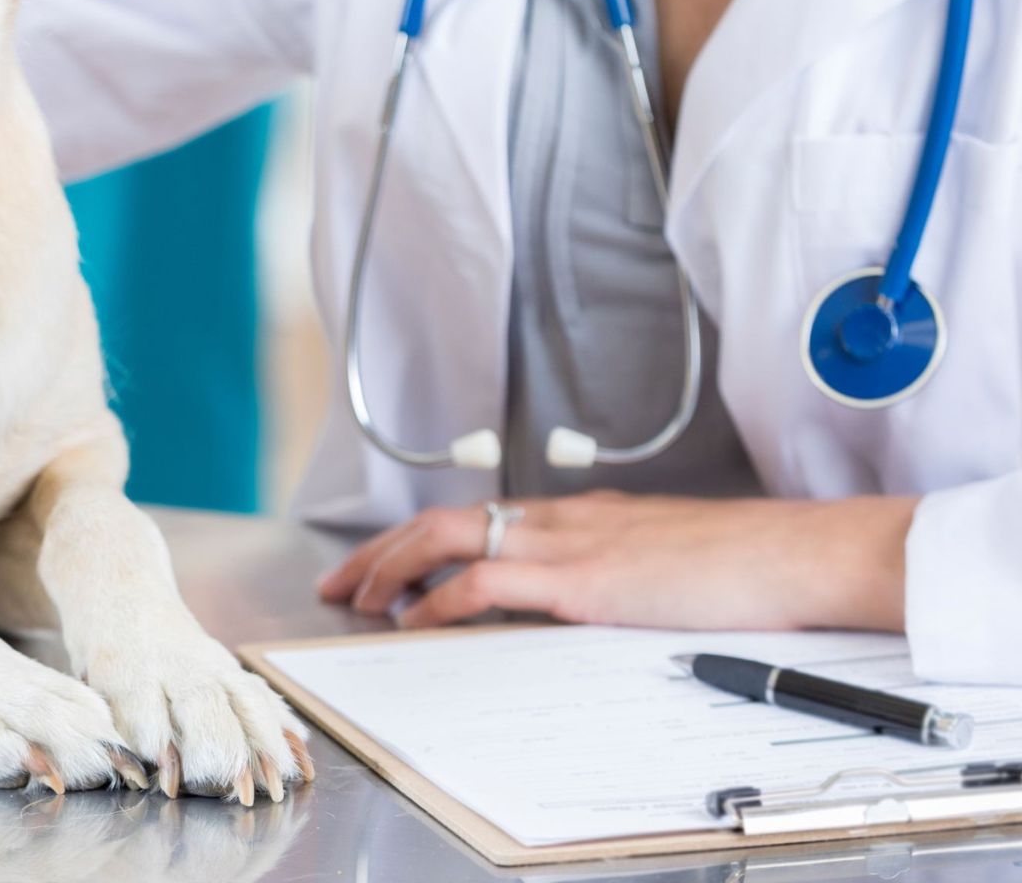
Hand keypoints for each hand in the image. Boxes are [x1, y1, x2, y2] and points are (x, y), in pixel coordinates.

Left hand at [316, 491, 914, 632]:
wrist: (795, 554)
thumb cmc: (746, 564)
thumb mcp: (660, 560)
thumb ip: (614, 569)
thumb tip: (583, 595)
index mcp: (579, 515)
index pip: (477, 516)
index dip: (419, 538)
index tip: (384, 565)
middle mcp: (561, 518)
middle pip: (443, 518)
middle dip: (380, 549)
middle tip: (340, 580)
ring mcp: (568, 543)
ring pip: (449, 538)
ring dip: (393, 568)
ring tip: (359, 599)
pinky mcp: (581, 579)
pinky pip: (489, 583)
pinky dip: (443, 600)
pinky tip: (420, 620)